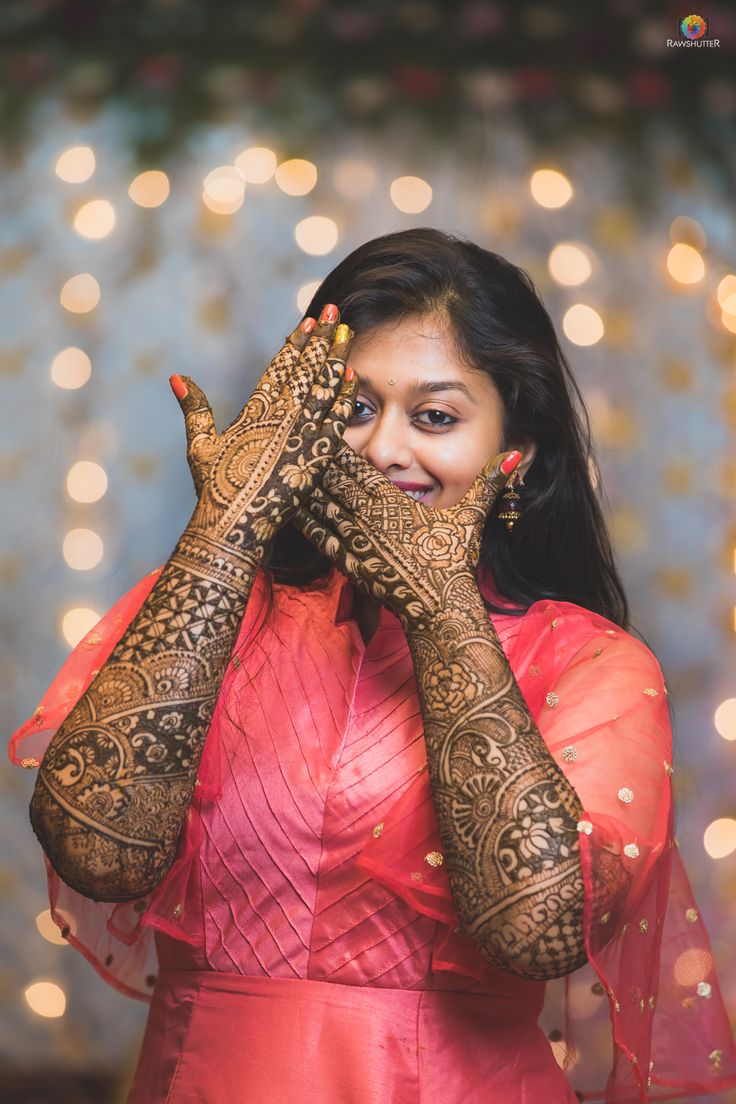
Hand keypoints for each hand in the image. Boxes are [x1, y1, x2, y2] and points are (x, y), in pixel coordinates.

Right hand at [169, 308, 357, 554]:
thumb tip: (176, 376)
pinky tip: (352, 375)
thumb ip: (194, 407)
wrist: (233, 525)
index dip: (296, 343)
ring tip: (348, 333)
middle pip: (305, 370)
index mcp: (254, 411)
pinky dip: (343, 397)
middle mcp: (279, 418)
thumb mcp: (200, 445)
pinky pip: (335, 421)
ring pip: (323, 389)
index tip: (310, 321)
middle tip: (337, 313)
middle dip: (321, 339)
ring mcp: (299, 436)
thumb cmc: (214, 490)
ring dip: (336, 359)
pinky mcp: (315, 457)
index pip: (280, 368)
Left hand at [292, 444, 522, 631]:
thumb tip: (516, 455)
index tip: (322, 420)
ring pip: (320, 505)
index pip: (358, 464)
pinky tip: (285, 507)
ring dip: (301, 485)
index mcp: (393, 500)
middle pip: (331, 480)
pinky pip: (318, 536)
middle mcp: (369, 517)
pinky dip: (301, 519)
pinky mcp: (347, 562)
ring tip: (278, 463)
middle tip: (290, 433)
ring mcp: (355, 540)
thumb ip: (489, 482)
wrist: (437, 610)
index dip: (337, 441)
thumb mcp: (471, 517)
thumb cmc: (453, 563)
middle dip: (312, 457)